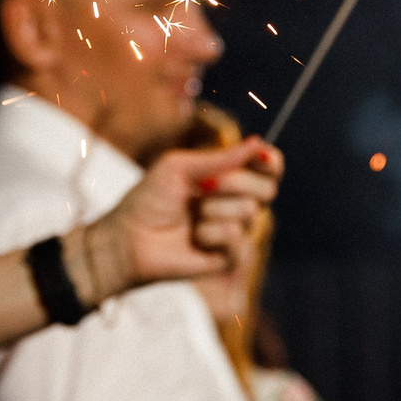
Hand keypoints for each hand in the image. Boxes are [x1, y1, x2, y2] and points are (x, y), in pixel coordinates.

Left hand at [75, 137, 282, 298]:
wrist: (129, 239)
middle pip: (267, 190)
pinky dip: (212, 235)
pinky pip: (238, 241)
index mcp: (228, 177)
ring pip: (249, 213)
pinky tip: (195, 239)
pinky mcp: (229, 257)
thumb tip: (257, 143)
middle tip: (203, 187)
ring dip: (213, 211)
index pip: (267, 168)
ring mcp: (235, 231)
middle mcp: (237, 203)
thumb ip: (220, 158)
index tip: (261, 156)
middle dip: (235, 183)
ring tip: (190, 217)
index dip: (270, 161)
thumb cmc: (149, 199)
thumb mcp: (179, 167)